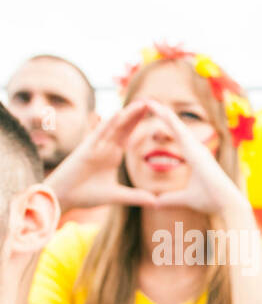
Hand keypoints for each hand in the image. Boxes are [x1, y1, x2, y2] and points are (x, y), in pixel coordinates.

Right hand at [42, 101, 162, 209]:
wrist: (64, 197)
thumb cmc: (86, 194)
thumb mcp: (116, 196)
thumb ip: (136, 196)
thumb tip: (156, 202)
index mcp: (113, 154)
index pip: (128, 135)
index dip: (138, 123)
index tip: (152, 114)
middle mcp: (105, 147)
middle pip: (123, 127)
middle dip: (136, 114)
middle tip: (151, 101)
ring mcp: (96, 146)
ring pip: (114, 127)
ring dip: (127, 115)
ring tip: (141, 104)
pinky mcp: (86, 149)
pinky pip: (99, 133)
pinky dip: (108, 124)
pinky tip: (119, 114)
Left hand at [140, 100, 247, 215]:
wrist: (227, 205)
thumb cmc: (212, 201)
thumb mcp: (186, 199)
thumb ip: (171, 199)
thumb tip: (155, 203)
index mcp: (196, 158)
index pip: (178, 138)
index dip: (167, 126)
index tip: (156, 116)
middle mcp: (197, 150)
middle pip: (177, 128)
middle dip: (163, 115)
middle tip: (148, 101)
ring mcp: (198, 149)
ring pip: (177, 126)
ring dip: (163, 113)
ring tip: (148, 101)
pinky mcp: (197, 151)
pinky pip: (180, 131)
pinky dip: (170, 120)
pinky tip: (160, 110)